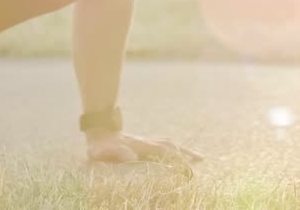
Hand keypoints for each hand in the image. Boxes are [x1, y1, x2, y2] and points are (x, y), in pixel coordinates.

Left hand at [86, 130, 202, 165]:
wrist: (98, 131)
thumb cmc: (99, 145)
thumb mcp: (103, 151)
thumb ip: (115, 153)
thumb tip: (131, 157)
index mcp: (141, 146)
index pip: (164, 152)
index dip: (177, 159)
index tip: (189, 167)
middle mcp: (146, 143)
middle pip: (171, 146)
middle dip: (186, 153)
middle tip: (201, 160)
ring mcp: (144, 142)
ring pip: (168, 144)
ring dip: (181, 150)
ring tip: (194, 157)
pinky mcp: (141, 145)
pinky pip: (162, 146)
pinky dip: (172, 149)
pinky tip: (175, 153)